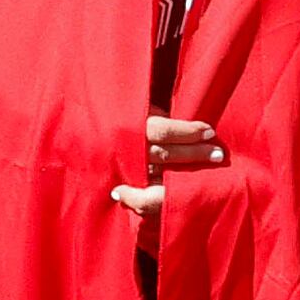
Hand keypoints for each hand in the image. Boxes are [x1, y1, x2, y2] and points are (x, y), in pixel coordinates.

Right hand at [109, 114, 225, 213]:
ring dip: (185, 173)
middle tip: (218, 154)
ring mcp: (122, 169)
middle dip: (193, 154)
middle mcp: (124, 149)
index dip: (187, 132)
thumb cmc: (112, 116)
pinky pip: (146, 191)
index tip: (209, 131)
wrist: (80, 136)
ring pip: (158, 174)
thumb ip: (155, 116)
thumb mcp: (132, 108)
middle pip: (165, 154)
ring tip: (209, 172)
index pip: (162, 131)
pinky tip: (184, 188)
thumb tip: (184, 123)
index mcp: (127, 126)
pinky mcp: (121, 183)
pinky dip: (166, 189)